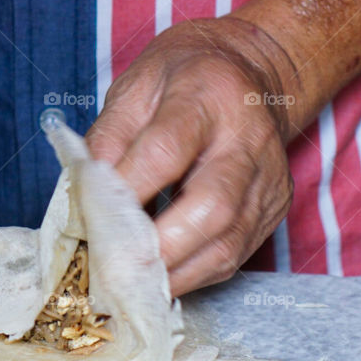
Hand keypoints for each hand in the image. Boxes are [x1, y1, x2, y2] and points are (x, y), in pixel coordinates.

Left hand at [87, 18, 297, 296]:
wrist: (252, 75)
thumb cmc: (186, 79)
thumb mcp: (137, 85)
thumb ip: (109, 137)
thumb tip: (86, 196)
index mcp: (210, 96)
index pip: (166, 151)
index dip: (127, 191)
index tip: (91, 218)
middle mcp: (250, 142)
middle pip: (211, 208)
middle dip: (158, 247)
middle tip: (114, 269)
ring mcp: (268, 182)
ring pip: (227, 245)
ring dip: (174, 273)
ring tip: (130, 285)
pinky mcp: (273, 211)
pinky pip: (233, 256)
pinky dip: (192, 274)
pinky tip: (160, 277)